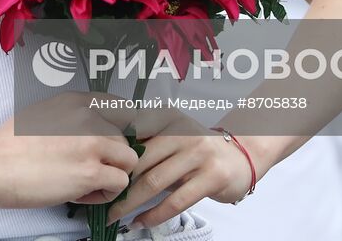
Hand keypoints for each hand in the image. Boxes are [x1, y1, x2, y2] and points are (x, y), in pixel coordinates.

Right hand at [0, 93, 139, 209]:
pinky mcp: (90, 172)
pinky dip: (107, 193)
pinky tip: (84, 194)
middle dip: (112, 158)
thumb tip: (89, 132)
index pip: (122, 108)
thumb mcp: (44, 113)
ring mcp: (92, 144)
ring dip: (113, 175)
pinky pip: (120, 183)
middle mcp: (89, 117)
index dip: (122, 130)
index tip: (113, 145)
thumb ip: (71, 118)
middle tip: (89, 170)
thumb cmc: (9, 143)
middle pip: (125, 139)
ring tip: (88, 184)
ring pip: (129, 161)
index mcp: (76, 101)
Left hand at [105, 116, 256, 228]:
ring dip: (130, 202)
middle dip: (118, 182)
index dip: (115, 153)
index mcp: (170, 119)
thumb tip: (114, 162)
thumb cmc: (202, 151)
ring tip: (115, 214)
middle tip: (102, 198)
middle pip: (141, 161)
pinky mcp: (211, 177)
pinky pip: (175, 201)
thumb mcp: (176, 139)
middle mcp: (184, 133)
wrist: (243, 157)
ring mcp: (199, 154)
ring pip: (154, 182)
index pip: (135, 134)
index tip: (98, 169)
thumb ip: (150, 147)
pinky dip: (153, 215)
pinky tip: (141, 221)